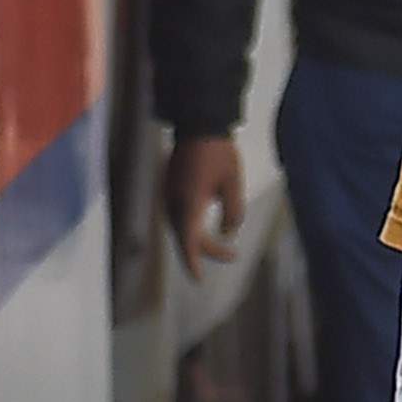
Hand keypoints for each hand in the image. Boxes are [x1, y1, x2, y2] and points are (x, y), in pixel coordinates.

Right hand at [164, 131, 244, 268]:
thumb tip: (228, 232)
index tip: (198, 279)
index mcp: (189, 203)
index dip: (193, 262)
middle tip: (230, 254)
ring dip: (196, 237)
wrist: (199, 122)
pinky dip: (189, 225)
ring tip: (218, 244)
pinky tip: (202, 224)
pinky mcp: (169, 185)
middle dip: (205, 249)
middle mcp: (173, 201)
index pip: (188, 241)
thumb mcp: (233, 184)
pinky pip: (177, 213)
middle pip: (184, 236)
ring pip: (179, 226)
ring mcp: (168, 193)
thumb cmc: (218, 152)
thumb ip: (233, 211)